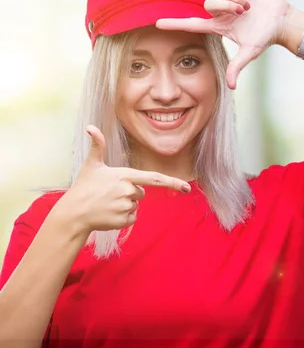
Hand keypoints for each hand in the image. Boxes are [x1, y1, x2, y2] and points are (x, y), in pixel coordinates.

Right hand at [58, 125, 191, 233]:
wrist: (73, 213)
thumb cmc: (83, 187)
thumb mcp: (91, 165)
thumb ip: (97, 145)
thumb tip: (90, 126)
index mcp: (124, 175)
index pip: (154, 178)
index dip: (172, 182)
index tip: (187, 188)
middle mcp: (128, 191)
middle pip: (141, 192)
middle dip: (130, 193)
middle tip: (110, 193)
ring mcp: (126, 207)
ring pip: (136, 206)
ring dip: (125, 206)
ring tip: (107, 203)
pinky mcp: (123, 221)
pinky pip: (132, 218)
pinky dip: (123, 218)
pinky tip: (108, 214)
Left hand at [156, 0, 290, 89]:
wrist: (281, 20)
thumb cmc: (265, 38)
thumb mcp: (250, 52)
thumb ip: (237, 67)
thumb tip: (231, 87)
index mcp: (218, 27)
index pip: (191, 24)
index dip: (175, 24)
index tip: (157, 23)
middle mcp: (219, 13)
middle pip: (208, 4)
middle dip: (226, 6)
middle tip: (242, 12)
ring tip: (247, 6)